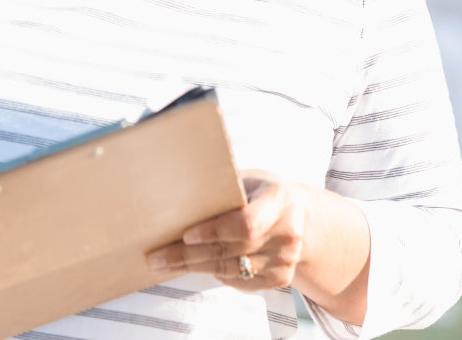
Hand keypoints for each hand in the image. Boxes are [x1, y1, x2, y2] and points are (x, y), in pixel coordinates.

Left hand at [145, 171, 307, 290]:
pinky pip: (240, 281)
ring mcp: (287, 259)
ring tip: (166, 264)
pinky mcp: (281, 278)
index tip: (186, 235)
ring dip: (196, 267)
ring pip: (232, 269)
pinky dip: (217, 274)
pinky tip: (197, 266)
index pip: (245, 223)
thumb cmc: (263, 193)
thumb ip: (224, 188)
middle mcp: (288, 233)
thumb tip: (178, 192)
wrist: (302, 218)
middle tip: (158, 257)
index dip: (215, 232)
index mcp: (280, 199)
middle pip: (232, 250)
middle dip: (190, 255)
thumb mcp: (249, 180)